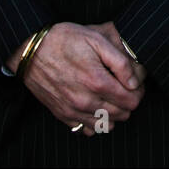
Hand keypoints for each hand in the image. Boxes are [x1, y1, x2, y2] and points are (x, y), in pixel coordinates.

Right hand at [10, 22, 143, 136]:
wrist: (30, 50)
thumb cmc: (64, 40)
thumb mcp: (96, 39)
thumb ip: (120, 62)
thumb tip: (133, 82)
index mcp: (97, 82)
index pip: (132, 101)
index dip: (137, 92)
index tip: (133, 83)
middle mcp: (86, 101)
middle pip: (122, 115)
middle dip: (127, 102)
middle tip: (122, 87)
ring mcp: (73, 110)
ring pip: (106, 125)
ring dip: (113, 113)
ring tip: (109, 96)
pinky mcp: (62, 115)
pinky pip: (86, 129)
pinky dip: (94, 120)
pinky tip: (93, 105)